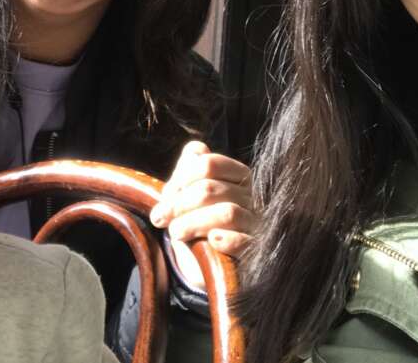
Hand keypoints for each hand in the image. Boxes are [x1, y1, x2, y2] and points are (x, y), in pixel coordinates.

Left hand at [149, 141, 256, 288]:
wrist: (206, 267)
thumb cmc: (196, 224)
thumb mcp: (186, 196)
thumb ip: (188, 171)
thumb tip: (196, 150)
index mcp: (237, 175)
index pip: (208, 164)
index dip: (181, 178)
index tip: (165, 197)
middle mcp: (251, 196)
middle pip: (210, 189)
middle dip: (179, 204)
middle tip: (161, 219)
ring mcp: (256, 223)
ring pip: (227, 213)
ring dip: (193, 223)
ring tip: (176, 233)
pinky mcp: (256, 250)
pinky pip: (244, 241)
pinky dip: (226, 240)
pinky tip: (211, 242)